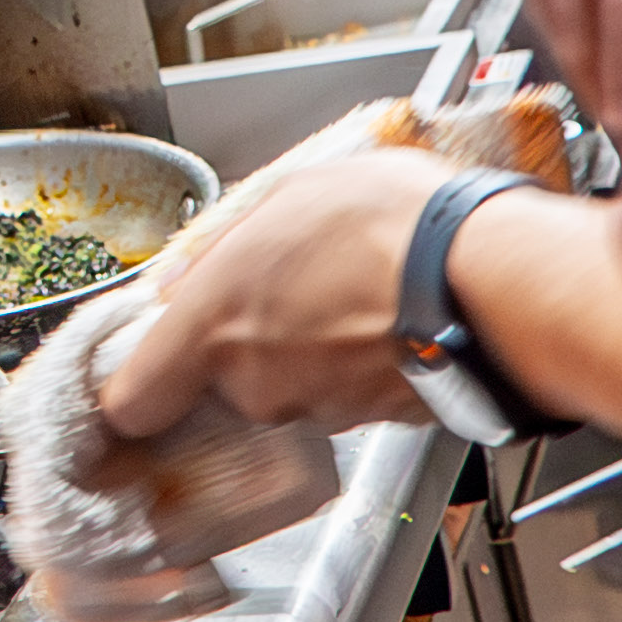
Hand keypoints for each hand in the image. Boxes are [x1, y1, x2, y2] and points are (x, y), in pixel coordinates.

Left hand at [94, 147, 457, 438]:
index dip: (139, 388)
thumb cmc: (392, 224)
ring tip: (350, 298)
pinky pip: (344, 400)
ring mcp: (315, 409)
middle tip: (287, 294)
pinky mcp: (370, 425)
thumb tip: (189, 274)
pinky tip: (385, 324)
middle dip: (245, 350)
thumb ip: (223, 247)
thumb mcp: (289, 196)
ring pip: (288, 393)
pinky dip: (356, 371)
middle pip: (221, 389)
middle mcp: (254, 381)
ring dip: (307, 356)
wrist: (489, 276)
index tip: (151, 368)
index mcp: (214, 323)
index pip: (132, 401)